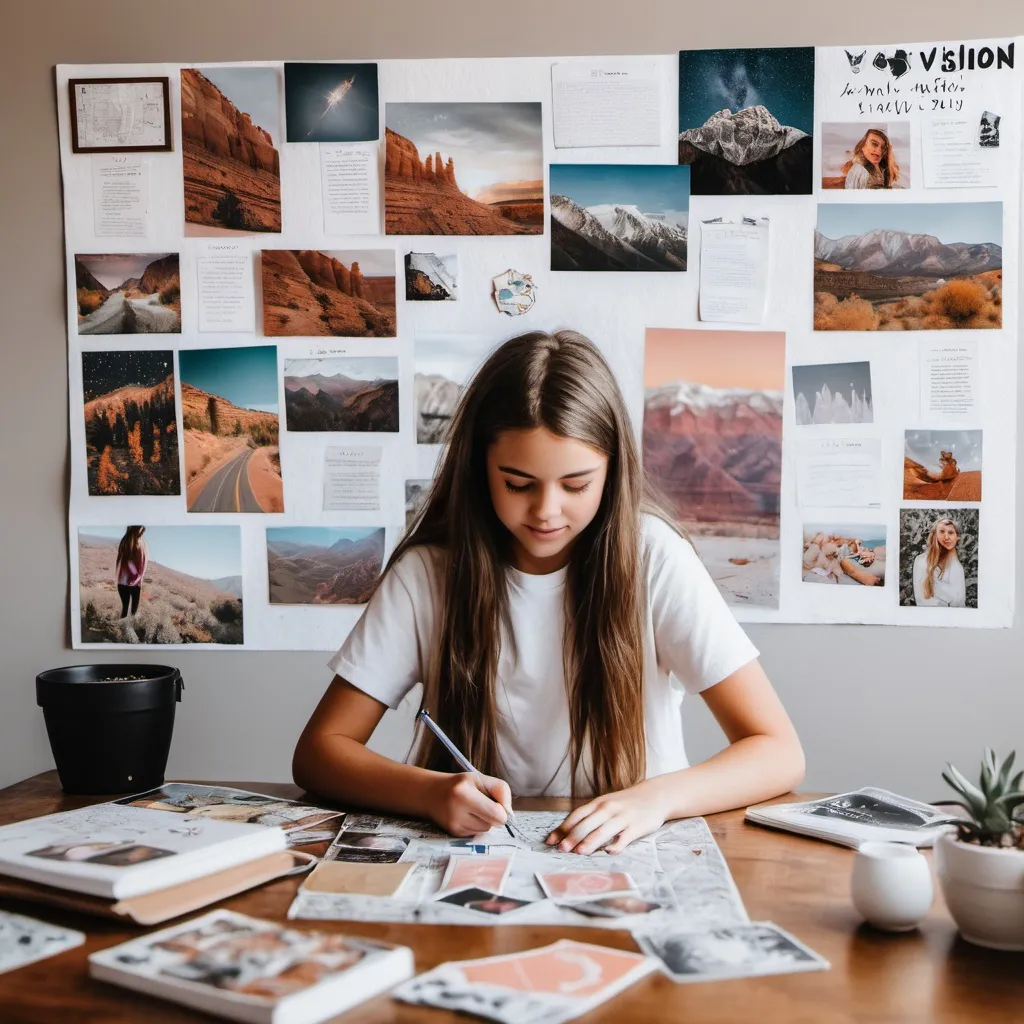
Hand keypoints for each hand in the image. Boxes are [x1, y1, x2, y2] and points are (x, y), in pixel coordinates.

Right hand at [429, 772, 511, 836]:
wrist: (431, 793)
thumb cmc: (461, 784)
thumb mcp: (481, 779)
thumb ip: (501, 791)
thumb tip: (509, 814)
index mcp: (464, 793)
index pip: (496, 814)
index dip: (502, 811)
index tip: (497, 804)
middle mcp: (456, 811)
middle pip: (491, 824)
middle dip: (493, 816)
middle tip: (484, 805)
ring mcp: (454, 825)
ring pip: (484, 830)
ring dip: (484, 821)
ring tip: (472, 809)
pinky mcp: (453, 833)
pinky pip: (476, 834)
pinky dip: (475, 826)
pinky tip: (466, 815)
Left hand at [545, 784, 666, 854]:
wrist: (655, 795)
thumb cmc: (624, 803)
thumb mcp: (606, 805)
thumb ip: (590, 817)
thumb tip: (566, 833)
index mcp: (598, 804)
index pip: (576, 816)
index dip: (563, 828)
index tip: (551, 841)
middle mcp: (608, 809)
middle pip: (587, 824)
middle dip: (573, 837)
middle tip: (562, 849)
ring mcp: (622, 818)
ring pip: (603, 831)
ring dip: (590, 842)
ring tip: (579, 852)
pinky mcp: (636, 827)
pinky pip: (625, 837)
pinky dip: (617, 845)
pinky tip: (609, 852)